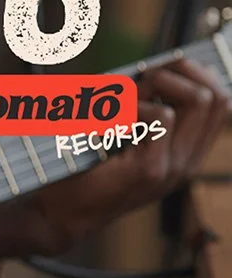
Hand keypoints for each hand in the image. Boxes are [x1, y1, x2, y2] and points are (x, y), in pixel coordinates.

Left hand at [23, 59, 231, 255]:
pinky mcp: (151, 169)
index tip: (163, 64)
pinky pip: (161, 115)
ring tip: (124, 96)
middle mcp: (188, 162)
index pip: (222, 103)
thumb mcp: (122, 134)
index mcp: (185, 154)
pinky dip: (134, 103)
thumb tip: (154, 70)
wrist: (62, 212)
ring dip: (159, 84)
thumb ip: (142, 109)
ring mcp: (174, 167)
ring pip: (199, 100)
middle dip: (179, 72)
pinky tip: (109, 117)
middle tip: (141, 76)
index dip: (196, 74)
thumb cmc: (84, 168)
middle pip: (218, 97)